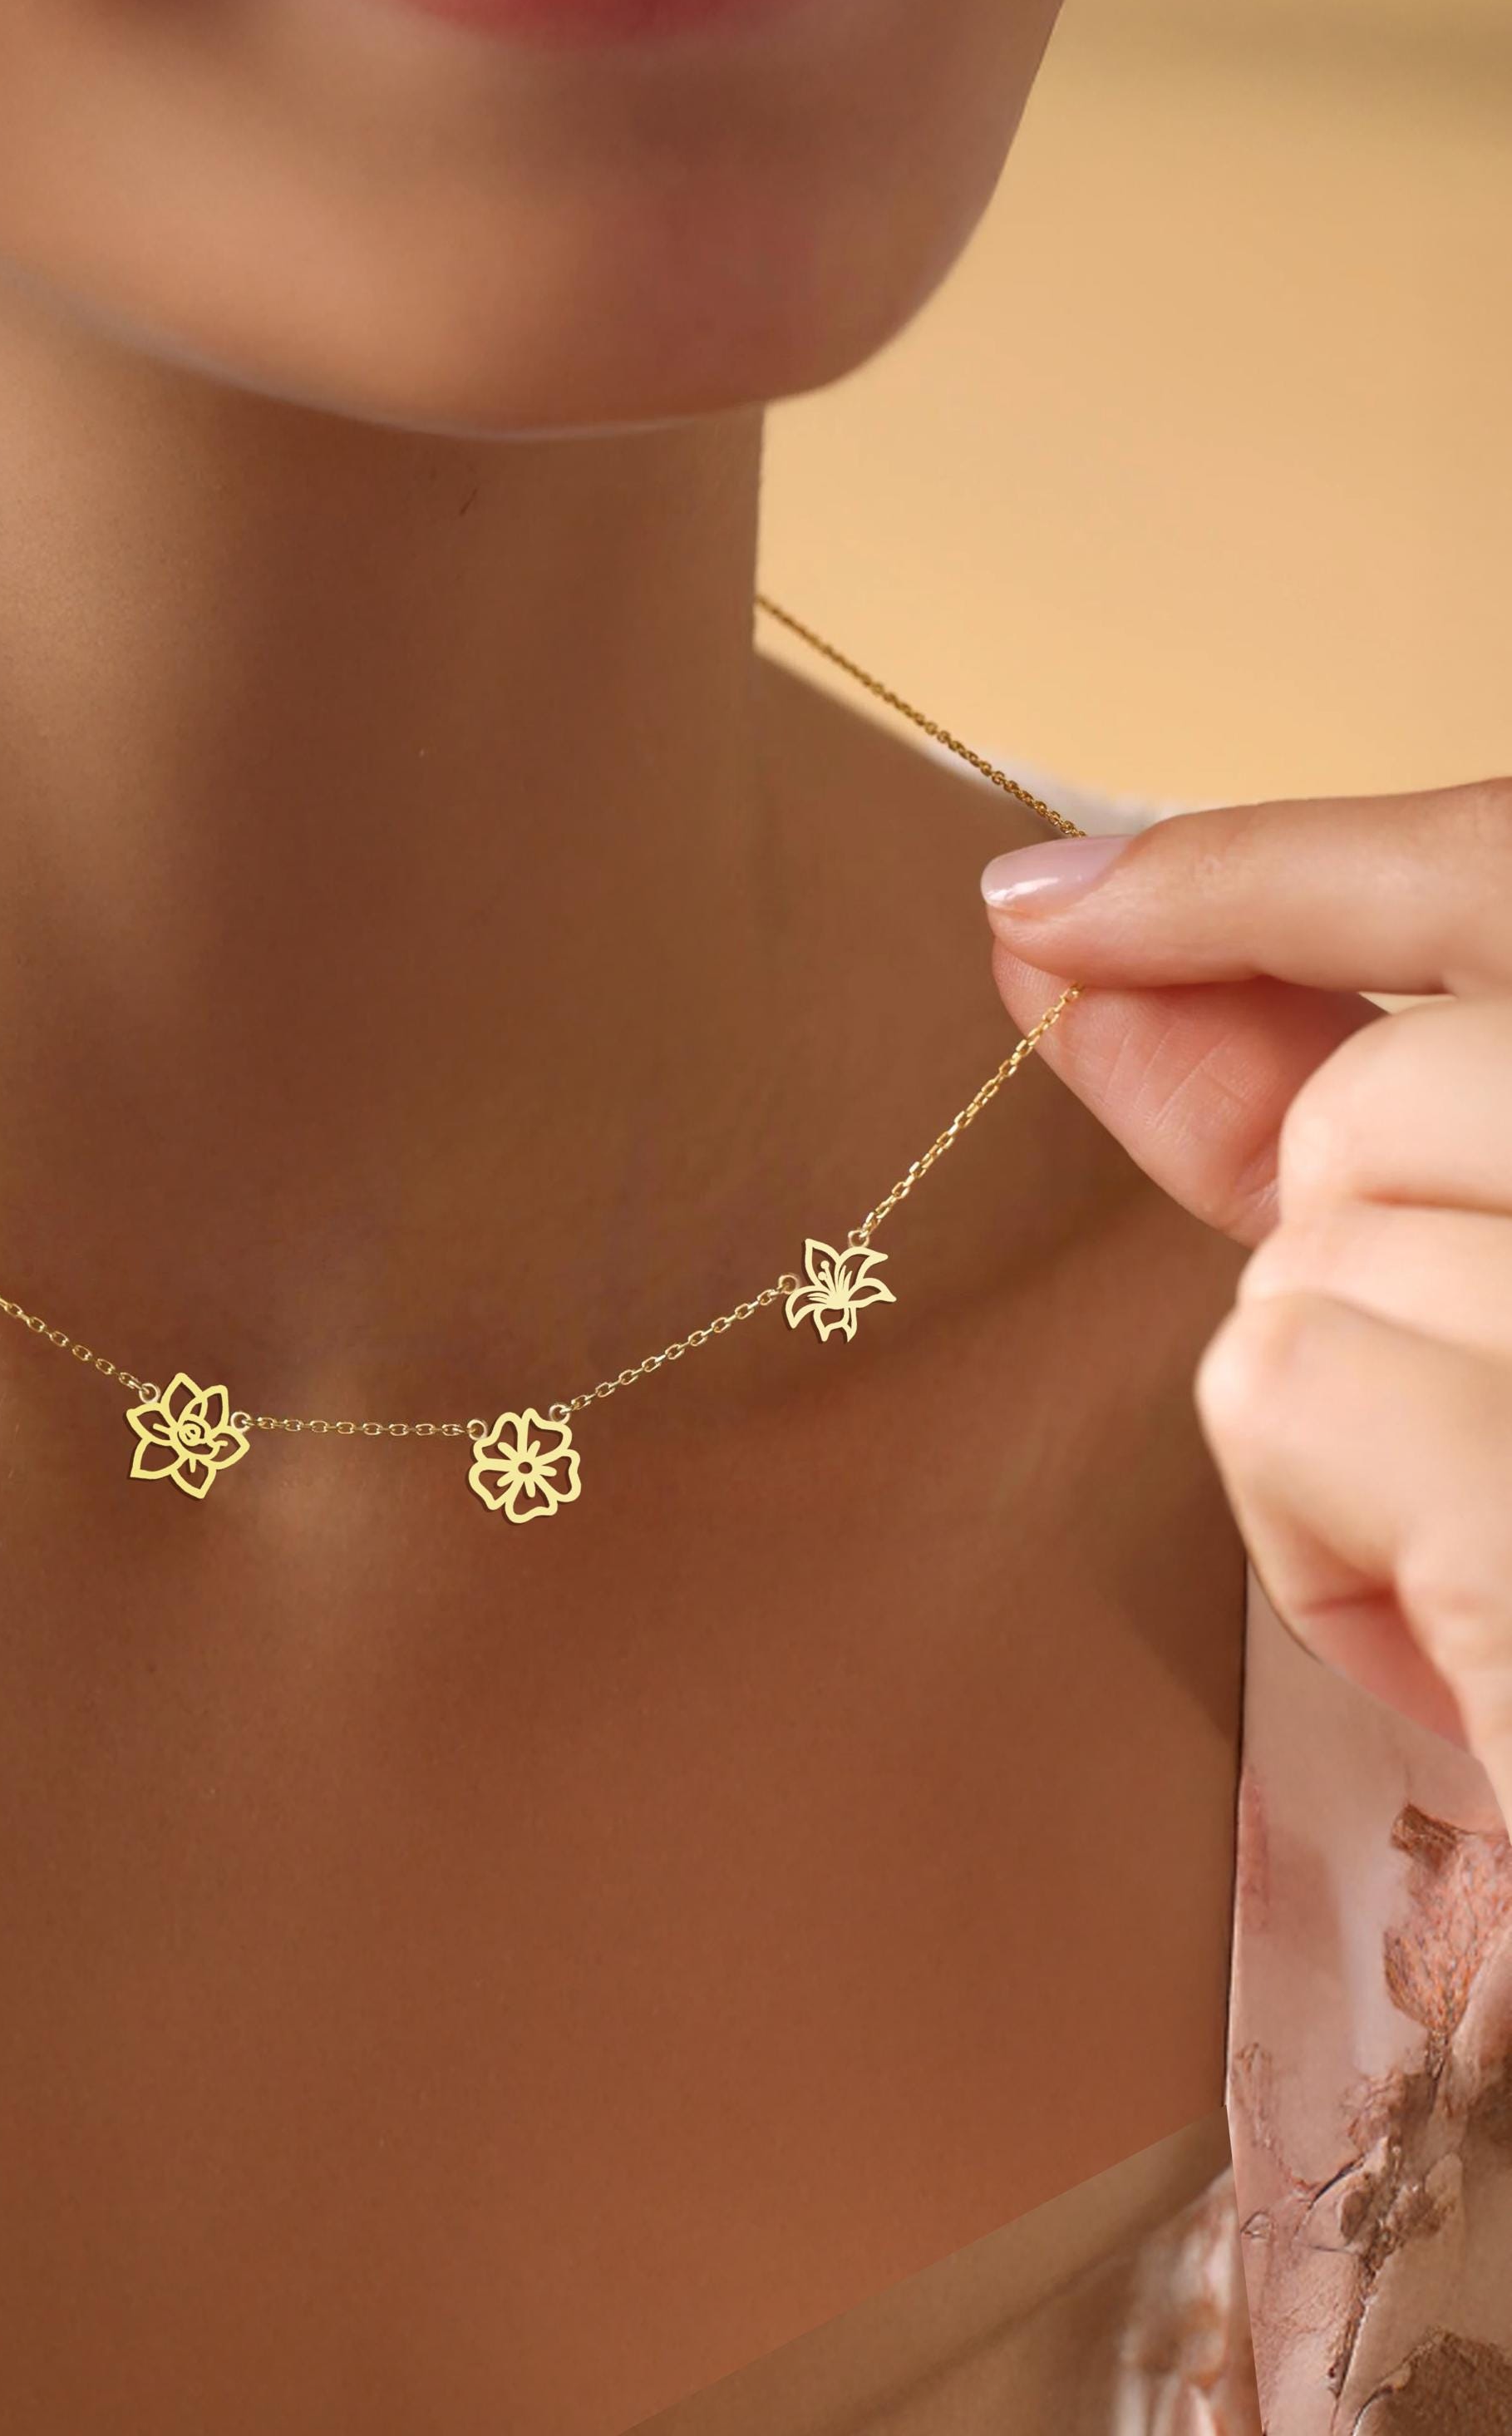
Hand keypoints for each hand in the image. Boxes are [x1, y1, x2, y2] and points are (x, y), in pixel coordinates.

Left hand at [979, 778, 1511, 1816]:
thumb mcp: (1497, 1319)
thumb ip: (1337, 1107)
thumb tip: (1060, 936)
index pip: (1509, 866)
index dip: (1268, 870)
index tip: (1056, 903)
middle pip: (1387, 1105)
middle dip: (1360, 1278)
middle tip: (1488, 1442)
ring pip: (1318, 1250)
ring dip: (1356, 1427)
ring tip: (1509, 1573)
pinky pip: (1293, 1387)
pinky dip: (1320, 1540)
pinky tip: (1456, 1658)